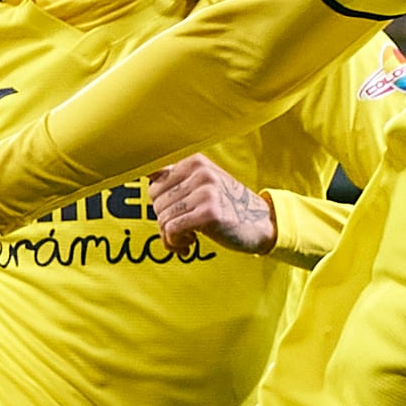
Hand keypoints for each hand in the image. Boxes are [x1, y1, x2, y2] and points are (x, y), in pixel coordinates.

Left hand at [148, 152, 274, 253]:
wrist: (263, 224)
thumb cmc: (228, 208)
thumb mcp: (203, 186)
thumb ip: (176, 180)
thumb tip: (143, 173)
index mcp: (195, 161)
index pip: (154, 181)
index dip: (159, 203)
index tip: (173, 214)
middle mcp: (200, 172)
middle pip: (155, 201)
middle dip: (164, 221)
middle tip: (182, 230)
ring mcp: (205, 192)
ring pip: (162, 218)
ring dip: (170, 236)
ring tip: (187, 239)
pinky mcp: (209, 213)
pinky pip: (172, 230)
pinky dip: (175, 243)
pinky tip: (190, 244)